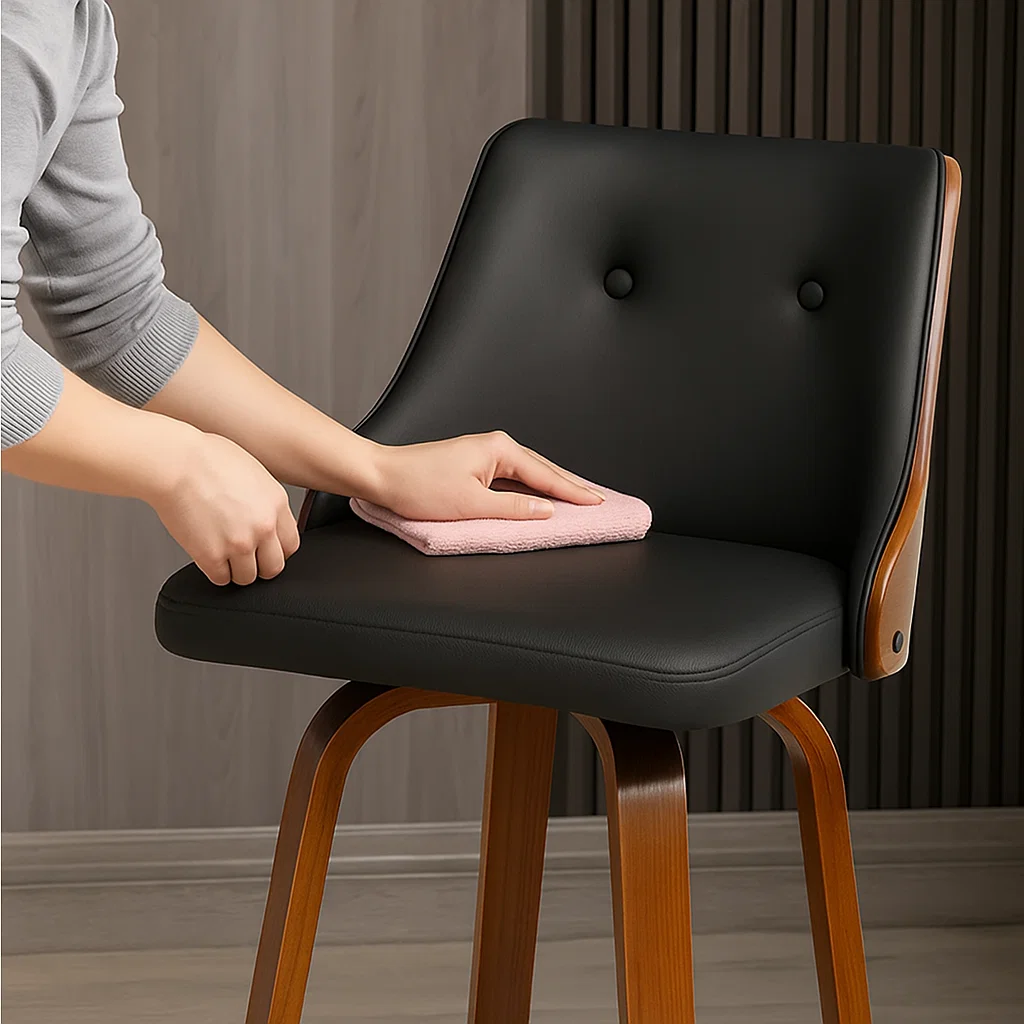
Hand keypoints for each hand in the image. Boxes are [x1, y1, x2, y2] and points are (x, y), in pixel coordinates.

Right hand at [148, 431, 299, 585]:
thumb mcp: (254, 474)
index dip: (277, 550)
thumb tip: (268, 519)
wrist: (175, 462)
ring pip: (247, 578)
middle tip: (246, 557)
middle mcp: (263, 526)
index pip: (291, 545)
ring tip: (224, 555)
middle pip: (273, 567)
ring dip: (236, 570)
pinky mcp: (211, 555)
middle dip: (260, 565)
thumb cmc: (207, 459)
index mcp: (276, 505)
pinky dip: (215, 572)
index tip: (267, 550)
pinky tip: (209, 557)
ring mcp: (238, 543)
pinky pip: (221, 579)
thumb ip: (266, 502)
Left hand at [368, 430, 604, 520]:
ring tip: (578, 500)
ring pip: (529, 472)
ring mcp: (484, 453)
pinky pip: (513, 477)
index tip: (599, 503)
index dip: (574, 493)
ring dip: (552, 487)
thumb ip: (514, 509)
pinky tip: (540, 497)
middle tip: (599, 501)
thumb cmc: (419, 487)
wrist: (382, 476)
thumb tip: (547, 511)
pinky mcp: (474, 464)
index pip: (547, 476)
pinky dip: (531, 488)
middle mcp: (495, 445)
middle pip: (543, 469)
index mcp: (499, 449)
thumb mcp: (472, 505)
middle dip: (570, 486)